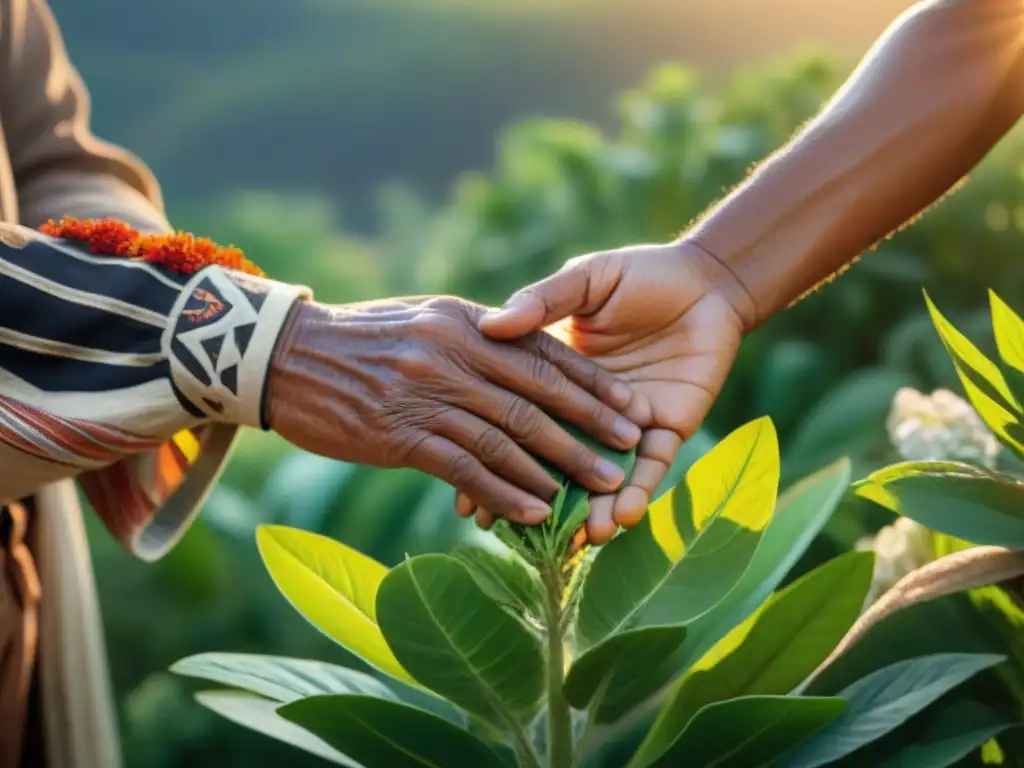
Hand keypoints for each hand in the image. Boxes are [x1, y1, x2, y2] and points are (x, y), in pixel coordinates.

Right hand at [265, 296, 642, 524]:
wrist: (283, 356)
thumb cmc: (357, 338)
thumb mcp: (421, 318)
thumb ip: (471, 333)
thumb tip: (515, 347)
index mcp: (463, 321)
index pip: (541, 351)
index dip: (590, 380)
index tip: (628, 403)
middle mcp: (451, 353)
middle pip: (535, 394)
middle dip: (588, 424)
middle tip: (628, 449)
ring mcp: (425, 394)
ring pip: (508, 435)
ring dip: (558, 466)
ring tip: (600, 489)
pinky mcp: (399, 435)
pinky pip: (466, 467)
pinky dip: (505, 490)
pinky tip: (536, 510)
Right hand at [467, 240, 755, 541]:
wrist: (705, 280)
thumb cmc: (639, 275)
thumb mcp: (584, 282)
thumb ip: (543, 301)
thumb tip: (491, 324)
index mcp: (558, 376)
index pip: (519, 418)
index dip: (494, 454)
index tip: (466, 492)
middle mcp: (588, 410)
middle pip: (555, 460)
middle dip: (533, 496)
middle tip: (504, 530)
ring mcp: (626, 425)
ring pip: (602, 476)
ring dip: (590, 509)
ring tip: (575, 539)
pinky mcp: (667, 430)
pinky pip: (651, 470)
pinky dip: (637, 493)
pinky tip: (621, 518)